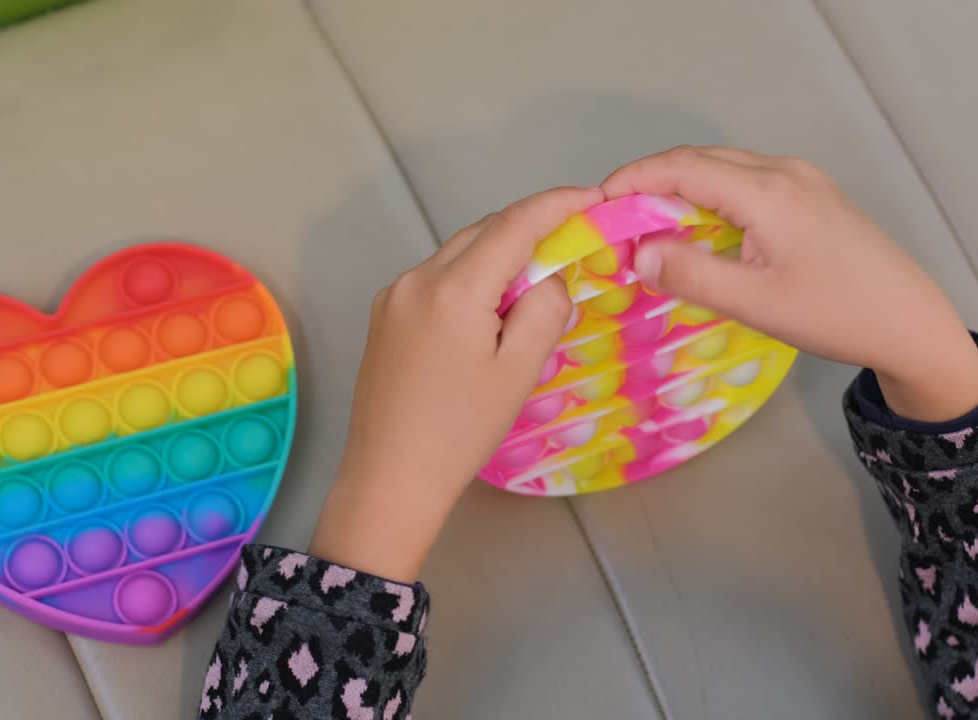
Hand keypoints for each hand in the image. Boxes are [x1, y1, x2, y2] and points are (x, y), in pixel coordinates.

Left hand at [309, 186, 604, 581]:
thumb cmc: (461, 431)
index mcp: (453, 288)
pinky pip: (437, 278)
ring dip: (499, 256)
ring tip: (534, 287)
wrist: (390, 477)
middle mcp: (416, 278)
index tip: (593, 198)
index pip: (515, 224)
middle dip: (531, 229)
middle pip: (484, 232)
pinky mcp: (384, 316)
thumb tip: (549, 275)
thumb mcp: (519, 370)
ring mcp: (394, 295)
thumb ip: (545, 309)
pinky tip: (489, 314)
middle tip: (574, 244)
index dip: (558, 205)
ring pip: (459, 254)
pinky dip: (471, 279)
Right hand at [602, 146, 977, 422]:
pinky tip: (695, 229)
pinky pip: (744, 181)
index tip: (595, 206)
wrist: (910, 323)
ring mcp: (800, 180)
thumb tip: (637, 252)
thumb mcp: (755, 303)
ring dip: (678, 189)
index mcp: (767, 191)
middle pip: (699, 159)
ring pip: (722, 168)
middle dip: (649, 183)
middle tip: (613, 222)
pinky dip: (707, 196)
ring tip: (645, 227)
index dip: (632, 180)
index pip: (681, 167)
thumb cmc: (835, 315)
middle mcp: (782, 172)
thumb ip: (691, 274)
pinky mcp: (810, 195)